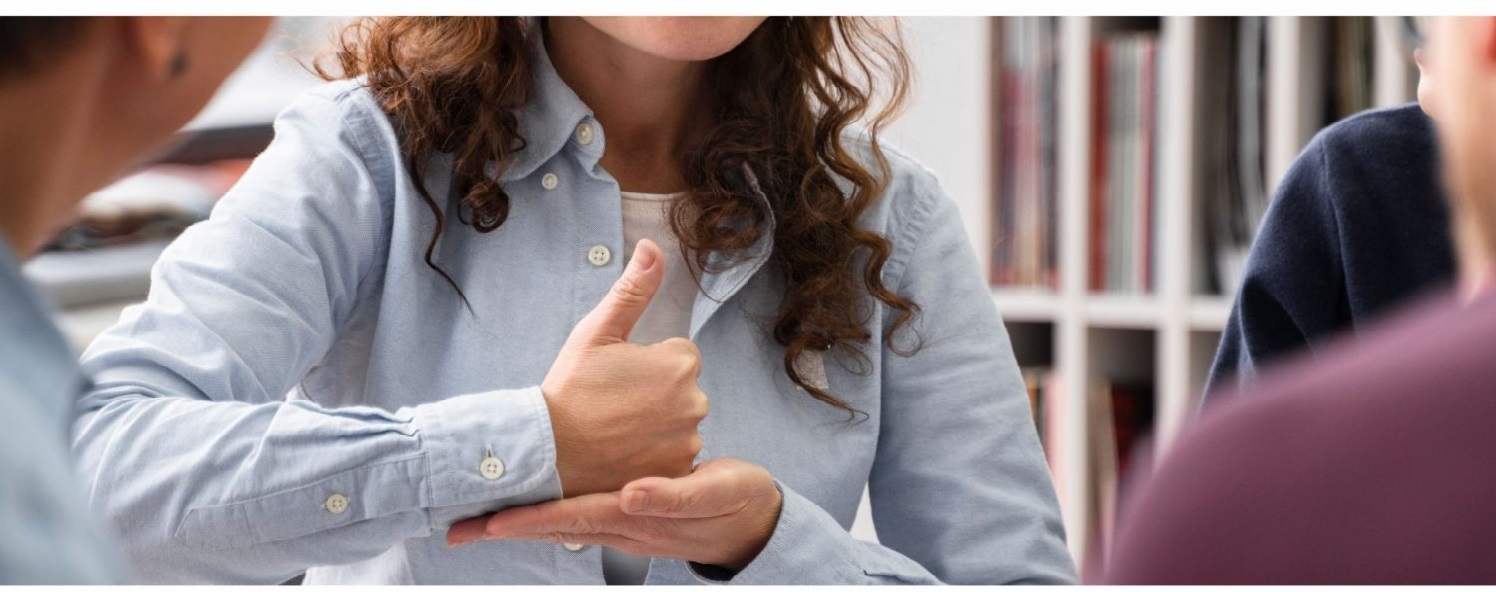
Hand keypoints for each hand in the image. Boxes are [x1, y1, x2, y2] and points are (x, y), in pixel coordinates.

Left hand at [447, 458, 782, 572]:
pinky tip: (533, 500)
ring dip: (520, 520)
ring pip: (561, 521)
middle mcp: (621, 524)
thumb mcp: (715, 493)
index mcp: (636, 516)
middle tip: (457, 529)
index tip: (489, 522)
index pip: (571, 517)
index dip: (529, 519)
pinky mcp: (627, 513)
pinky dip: (548, 510)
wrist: (755, 521)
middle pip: (553, 525)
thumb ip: (674, 495)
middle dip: (505, 528)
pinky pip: (578, 514)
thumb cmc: (735, 502)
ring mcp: (622, 523)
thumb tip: (630, 493)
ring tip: (478, 518)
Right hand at [542, 239, 708, 496]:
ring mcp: (688, 441)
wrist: (549, 450)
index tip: (615, 378)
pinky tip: (624, 452)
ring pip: (678, 424)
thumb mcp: (597, 331)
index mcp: (680, 363)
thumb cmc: (570, 387)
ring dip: (656, 425)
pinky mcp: (677, 472)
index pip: (677, 356)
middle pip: (681, 391)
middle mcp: (695, 402)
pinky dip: (655, 454)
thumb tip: (652, 246)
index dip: (645, 365)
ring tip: (614, 429)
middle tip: (612, 404)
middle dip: (655, 395)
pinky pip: (674, 456)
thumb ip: (633, 289)